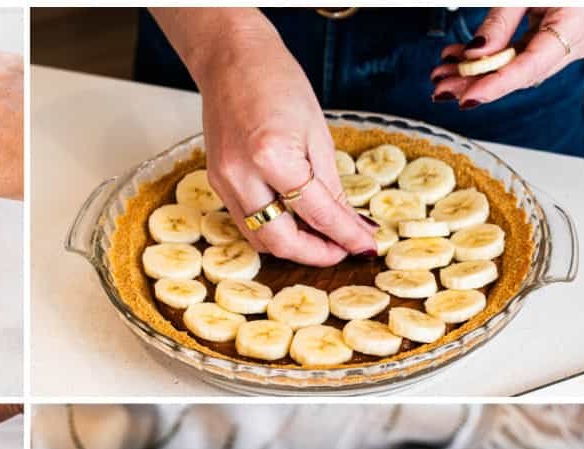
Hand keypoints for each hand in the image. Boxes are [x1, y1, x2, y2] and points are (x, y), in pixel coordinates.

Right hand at [153, 10, 375, 266]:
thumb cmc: (278, 82)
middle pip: (279, 240)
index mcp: (272, 156)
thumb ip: (330, 185)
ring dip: (292, 247)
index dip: (345, 235)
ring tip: (322, 241)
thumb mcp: (317, 132)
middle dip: (315, 254)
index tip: (366, 246)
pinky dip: (272, 230)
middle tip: (342, 251)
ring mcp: (223, 182)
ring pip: (258, 238)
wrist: (231, 60)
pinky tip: (295, 224)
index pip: (316, 212)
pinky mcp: (216, 183)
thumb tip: (349, 224)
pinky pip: (246, 221)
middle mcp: (241, 175)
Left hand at [431, 7, 583, 106]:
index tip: (468, 98)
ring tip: (444, 74)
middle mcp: (578, 38)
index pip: (533, 65)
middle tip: (442, 88)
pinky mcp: (555, 39)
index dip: (498, 84)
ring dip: (478, 73)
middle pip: (522, 72)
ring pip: (517, 69)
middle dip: (478, 81)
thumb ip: (500, 22)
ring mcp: (569, 41)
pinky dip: (490, 60)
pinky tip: (461, 61)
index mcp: (578, 22)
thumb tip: (474, 53)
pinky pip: (520, 57)